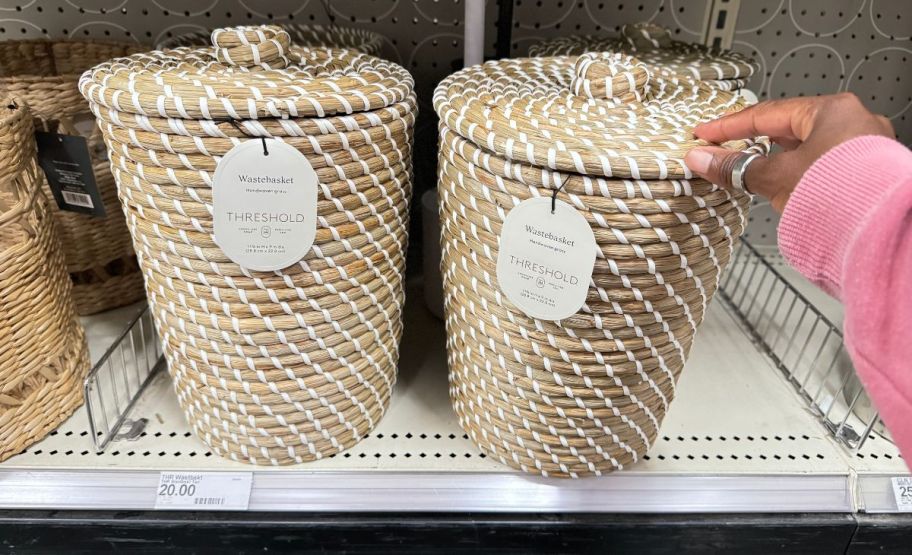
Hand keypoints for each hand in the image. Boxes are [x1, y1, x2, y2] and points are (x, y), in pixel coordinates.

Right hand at [684, 93, 894, 211]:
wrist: (883, 227)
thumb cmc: (841, 192)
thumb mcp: (776, 176)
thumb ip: (736, 167)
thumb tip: (703, 159)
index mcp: (832, 110)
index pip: (766, 114)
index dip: (729, 126)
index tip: (706, 134)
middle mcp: (853, 123)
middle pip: (788, 130)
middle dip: (754, 143)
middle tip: (725, 154)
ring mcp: (863, 148)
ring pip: (807, 149)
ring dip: (777, 163)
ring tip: (755, 176)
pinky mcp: (866, 173)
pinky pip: (823, 167)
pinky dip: (799, 175)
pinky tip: (789, 190)